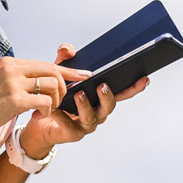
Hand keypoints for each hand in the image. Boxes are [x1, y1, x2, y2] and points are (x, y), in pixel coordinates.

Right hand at [0, 54, 89, 141]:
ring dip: (56, 100)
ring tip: (47, 109)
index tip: (83, 75)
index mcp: (9, 63)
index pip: (45, 63)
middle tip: (60, 101)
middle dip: (65, 87)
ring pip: (53, 85)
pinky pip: (45, 101)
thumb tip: (44, 80)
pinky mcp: (16, 100)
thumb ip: (19, 78)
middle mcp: (12, 69)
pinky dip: (48, 109)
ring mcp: (14, 83)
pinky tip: (38, 116)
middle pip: (53, 71)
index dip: (67, 71)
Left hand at [17, 44, 151, 156]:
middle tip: (102, 85)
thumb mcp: (58, 74)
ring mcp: (86, 124)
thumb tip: (67, 49)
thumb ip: (64, 61)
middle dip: (108, 95)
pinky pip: (70, 126)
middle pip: (109, 106)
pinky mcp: (72, 134)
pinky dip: (63, 117)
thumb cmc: (54, 96)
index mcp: (100, 98)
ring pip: (91, 117)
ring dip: (86, 105)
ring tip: (79, 94)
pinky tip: (56, 109)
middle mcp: (97, 112)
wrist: (38, 120)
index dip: (133, 87)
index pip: (121, 92)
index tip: (144, 78)